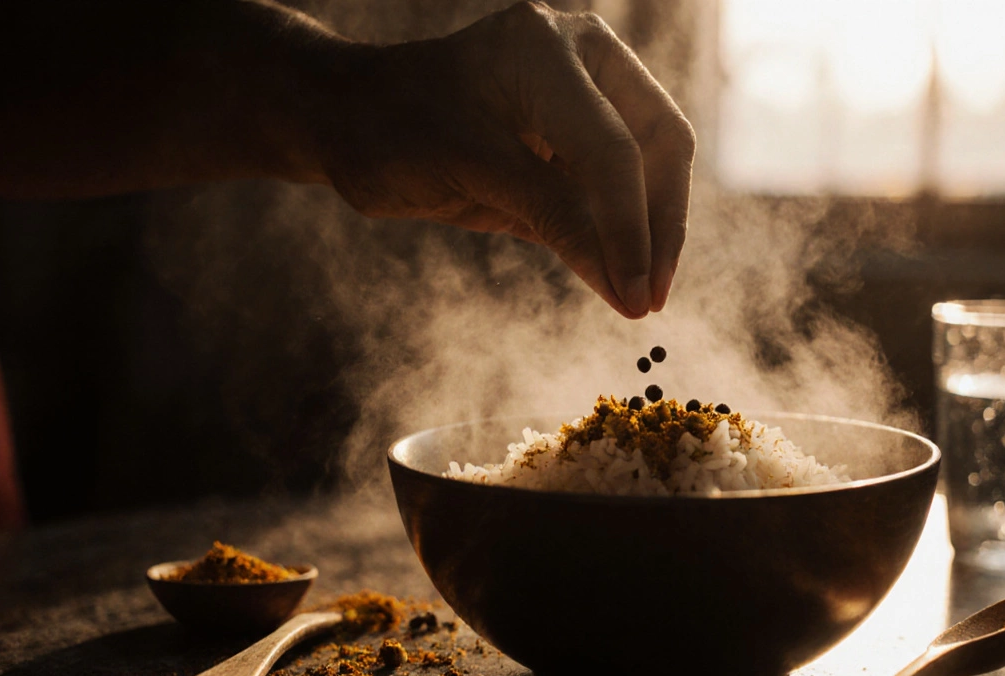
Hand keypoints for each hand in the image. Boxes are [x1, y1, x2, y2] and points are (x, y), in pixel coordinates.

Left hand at [315, 1, 695, 317]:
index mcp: (549, 48)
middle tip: (653, 296)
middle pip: (658, 143)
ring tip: (642, 297)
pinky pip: (614, 186)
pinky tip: (619, 279)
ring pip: (650, 165)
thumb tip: (627, 291)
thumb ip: (554, 219)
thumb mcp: (472, 172)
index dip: (630, 226)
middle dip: (659, 224)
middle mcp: (579, 57)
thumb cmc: (391, 129)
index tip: (636, 294)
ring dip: (649, 233)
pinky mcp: (574, 134)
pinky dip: (619, 232)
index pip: (613, 146)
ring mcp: (583, 92)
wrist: (345, 118)